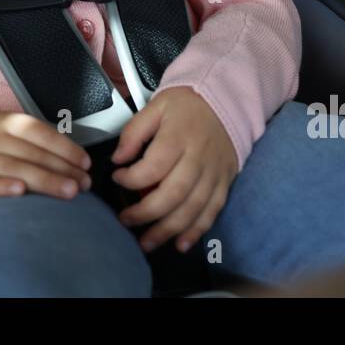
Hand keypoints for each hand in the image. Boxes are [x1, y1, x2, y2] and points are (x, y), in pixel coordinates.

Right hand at [0, 111, 92, 202]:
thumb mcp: (5, 132)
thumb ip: (34, 142)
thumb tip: (74, 160)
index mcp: (6, 122)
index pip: (40, 132)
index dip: (65, 148)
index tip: (85, 164)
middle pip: (30, 152)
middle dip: (61, 169)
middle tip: (83, 184)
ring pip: (12, 167)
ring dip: (43, 180)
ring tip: (67, 191)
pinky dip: (0, 187)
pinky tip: (19, 192)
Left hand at [109, 88, 237, 254]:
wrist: (227, 101)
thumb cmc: (188, 104)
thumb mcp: (157, 106)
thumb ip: (134, 132)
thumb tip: (118, 158)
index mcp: (179, 136)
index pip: (155, 166)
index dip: (132, 179)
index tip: (117, 178)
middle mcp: (199, 157)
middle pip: (173, 194)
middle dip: (146, 213)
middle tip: (125, 220)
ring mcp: (214, 173)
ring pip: (192, 209)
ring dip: (168, 230)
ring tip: (146, 242)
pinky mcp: (224, 183)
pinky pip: (212, 212)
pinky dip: (197, 231)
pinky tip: (181, 244)